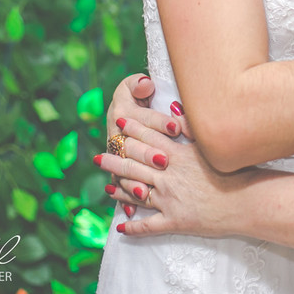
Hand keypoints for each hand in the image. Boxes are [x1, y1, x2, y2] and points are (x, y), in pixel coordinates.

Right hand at [101, 74, 189, 203]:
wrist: (124, 112)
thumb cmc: (137, 96)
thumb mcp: (137, 86)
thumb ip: (140, 85)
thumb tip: (145, 85)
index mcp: (122, 113)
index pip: (142, 118)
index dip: (159, 122)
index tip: (176, 127)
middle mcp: (116, 135)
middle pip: (132, 146)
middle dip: (147, 154)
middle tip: (164, 161)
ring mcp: (116, 154)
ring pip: (124, 169)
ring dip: (134, 180)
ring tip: (146, 190)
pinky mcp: (118, 168)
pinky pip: (121, 184)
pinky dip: (125, 197)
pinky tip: (134, 208)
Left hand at [101, 118, 257, 238]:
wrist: (247, 200)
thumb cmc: (235, 170)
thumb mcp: (210, 145)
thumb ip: (190, 127)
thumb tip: (173, 108)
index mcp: (177, 156)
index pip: (148, 139)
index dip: (131, 130)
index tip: (119, 124)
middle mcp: (167, 176)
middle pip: (134, 165)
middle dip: (114, 159)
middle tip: (98, 156)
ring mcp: (169, 200)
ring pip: (136, 193)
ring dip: (119, 189)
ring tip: (106, 186)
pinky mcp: (175, 221)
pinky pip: (148, 226)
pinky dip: (133, 226)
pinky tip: (121, 226)